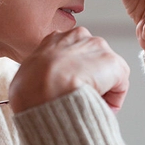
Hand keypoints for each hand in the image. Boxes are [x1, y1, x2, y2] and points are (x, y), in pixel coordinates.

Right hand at [8, 27, 129, 112]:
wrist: (42, 91)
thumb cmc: (29, 89)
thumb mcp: (25, 77)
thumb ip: (38, 77)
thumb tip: (40, 90)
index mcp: (54, 39)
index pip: (71, 55)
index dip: (72, 75)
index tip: (69, 90)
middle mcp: (78, 37)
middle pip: (91, 61)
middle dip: (90, 80)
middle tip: (81, 99)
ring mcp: (97, 48)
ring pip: (106, 72)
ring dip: (101, 89)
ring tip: (88, 104)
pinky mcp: (113, 63)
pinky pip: (119, 86)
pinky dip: (113, 100)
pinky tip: (98, 107)